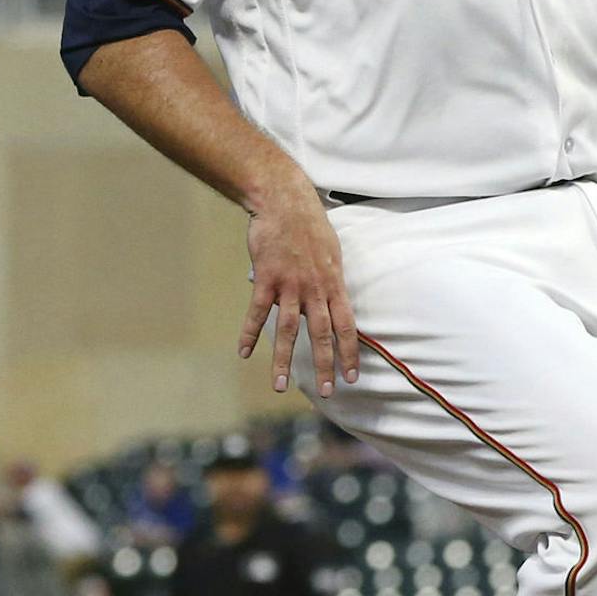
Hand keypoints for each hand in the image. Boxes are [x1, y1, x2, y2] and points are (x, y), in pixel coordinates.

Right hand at [240, 178, 358, 398]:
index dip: (349, 353)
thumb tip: (330, 301)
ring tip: (280, 386)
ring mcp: (290, 285)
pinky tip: (244, 352)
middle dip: (325, 365)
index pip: (346, 326)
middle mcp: (315, 289)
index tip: (351, 378)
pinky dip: (250, 334)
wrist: (284, 202)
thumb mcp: (332, 254)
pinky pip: (257, 313)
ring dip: (284, 361)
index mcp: (334, 284)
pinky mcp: (266, 279)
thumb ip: (330, 282)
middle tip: (326, 392)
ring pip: (289, 330)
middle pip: (321, 334)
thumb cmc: (310, 226)